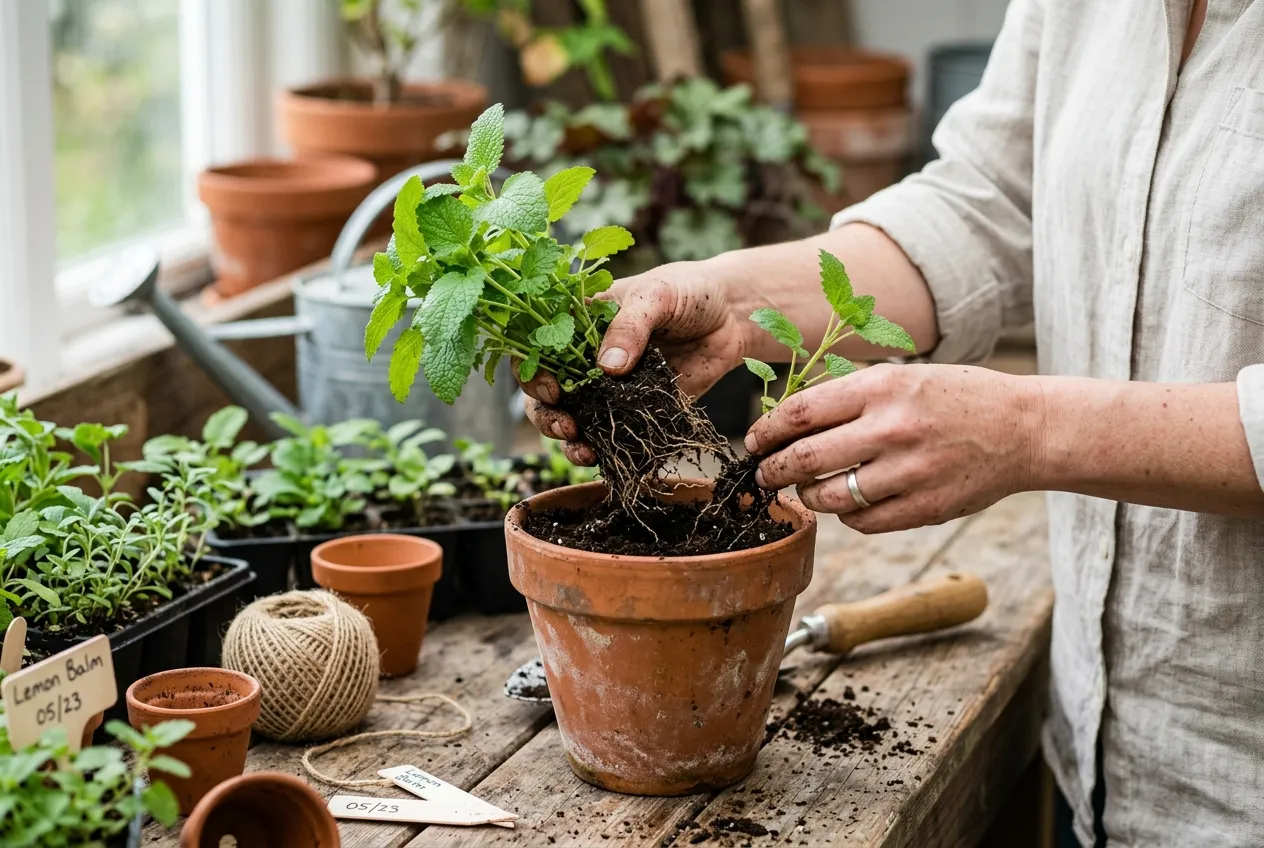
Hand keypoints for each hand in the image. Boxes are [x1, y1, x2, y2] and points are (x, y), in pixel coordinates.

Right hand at [517, 261, 748, 463]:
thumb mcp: (657, 295)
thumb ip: (630, 326)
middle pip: (545, 391)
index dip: (532, 370)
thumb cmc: (688, 291)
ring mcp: (607, 387)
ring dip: (568, 438)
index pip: (537, 345)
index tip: (551, 388)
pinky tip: (605, 457)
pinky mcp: (634, 409)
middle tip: (566, 426)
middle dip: (546, 414)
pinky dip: (603, 447)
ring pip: (573, 417)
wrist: (731, 317)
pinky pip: (610, 432)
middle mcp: (584, 357)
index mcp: (578, 321)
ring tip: (583, 449)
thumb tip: (606, 367)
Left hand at [745, 364, 1045, 532]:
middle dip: (772, 471)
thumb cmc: (955, 399)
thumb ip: (848, 399)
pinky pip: (862, 522)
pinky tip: (849, 502)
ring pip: (829, 497)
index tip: (754, 441)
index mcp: (882, 388)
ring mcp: (909, 472)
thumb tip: (786, 422)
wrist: (1023, 429)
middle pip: (804, 459)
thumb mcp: (901, 379)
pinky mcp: (924, 507)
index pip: (800, 413)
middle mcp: (892, 429)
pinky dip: (847, 515)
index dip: (766, 430)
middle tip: (763, 475)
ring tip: (807, 489)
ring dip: (808, 496)